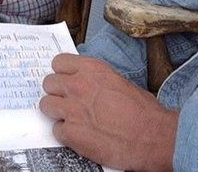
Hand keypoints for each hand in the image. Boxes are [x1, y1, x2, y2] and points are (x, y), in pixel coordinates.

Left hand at [40, 54, 177, 171]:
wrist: (152, 136)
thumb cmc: (143, 111)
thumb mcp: (119, 81)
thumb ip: (96, 80)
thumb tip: (86, 83)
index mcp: (92, 69)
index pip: (58, 62)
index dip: (62, 73)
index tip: (66, 79)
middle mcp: (78, 85)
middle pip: (48, 83)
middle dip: (57, 92)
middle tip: (67, 101)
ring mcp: (72, 109)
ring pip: (45, 105)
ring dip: (56, 112)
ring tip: (71, 118)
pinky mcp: (71, 133)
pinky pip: (56, 130)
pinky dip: (66, 133)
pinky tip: (80, 134)